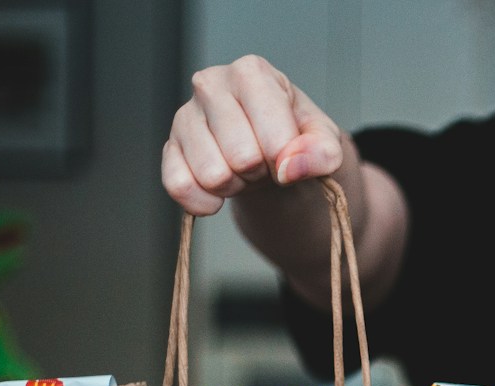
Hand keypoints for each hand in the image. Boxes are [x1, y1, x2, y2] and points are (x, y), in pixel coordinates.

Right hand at [162, 55, 348, 214]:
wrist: (271, 154)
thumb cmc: (296, 139)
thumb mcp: (325, 143)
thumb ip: (323, 153)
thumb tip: (289, 167)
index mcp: (251, 73)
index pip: (273, 137)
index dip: (287, 160)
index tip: (288, 154)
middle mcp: (210, 84)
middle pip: (242, 159)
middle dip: (261, 173)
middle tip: (265, 162)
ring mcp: (185, 116)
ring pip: (212, 176)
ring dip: (236, 187)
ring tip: (244, 170)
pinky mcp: (169, 148)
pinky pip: (179, 186)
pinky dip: (204, 202)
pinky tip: (218, 194)